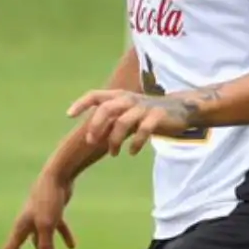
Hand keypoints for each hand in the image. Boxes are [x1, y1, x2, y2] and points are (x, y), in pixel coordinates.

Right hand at [0, 172, 74, 248]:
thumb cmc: (49, 199)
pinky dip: (63, 236)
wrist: (58, 175)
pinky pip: (57, 228)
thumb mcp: (47, 225)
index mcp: (21, 225)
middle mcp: (27, 221)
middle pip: (19, 244)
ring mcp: (39, 216)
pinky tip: (72, 247)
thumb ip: (46, 246)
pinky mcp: (53, 211)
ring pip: (38, 237)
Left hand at [66, 88, 214, 156]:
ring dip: (114, 140)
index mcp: (119, 96)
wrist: (179, 110)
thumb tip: (91, 135)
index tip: (69, 115)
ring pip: (123, 122)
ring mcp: (144, 107)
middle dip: (96, 126)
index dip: (81, 104)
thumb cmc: (148, 114)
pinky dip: (135, 143)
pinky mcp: (157, 116)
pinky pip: (143, 130)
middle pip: (106, 109)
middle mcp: (129, 99)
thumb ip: (111, 121)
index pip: (95, 95)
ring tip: (113, 154)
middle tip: (91, 142)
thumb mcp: (127, 114)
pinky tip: (131, 152)